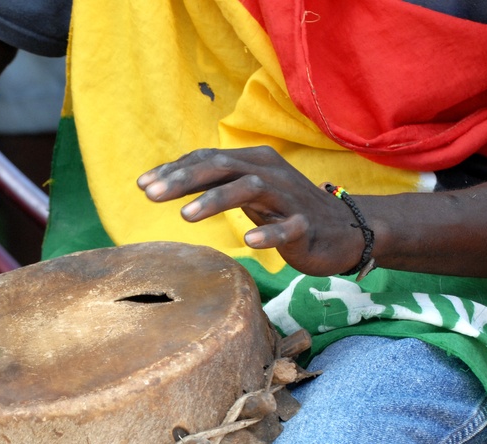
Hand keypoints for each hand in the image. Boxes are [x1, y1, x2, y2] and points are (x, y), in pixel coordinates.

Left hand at [137, 147, 365, 276]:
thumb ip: (213, 185)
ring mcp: (289, 198)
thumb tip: (163, 183)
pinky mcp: (307, 225)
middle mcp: (269, 173)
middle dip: (184, 180)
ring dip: (216, 200)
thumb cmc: (285, 211)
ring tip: (186, 217)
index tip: (142, 185)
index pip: (207, 159)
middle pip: (222, 167)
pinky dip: (268, 231)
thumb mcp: (247, 192)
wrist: (344, 232)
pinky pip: (288, 227)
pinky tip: (248, 240)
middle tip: (151, 196)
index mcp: (253, 162)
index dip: (174, 170)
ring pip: (250, 189)